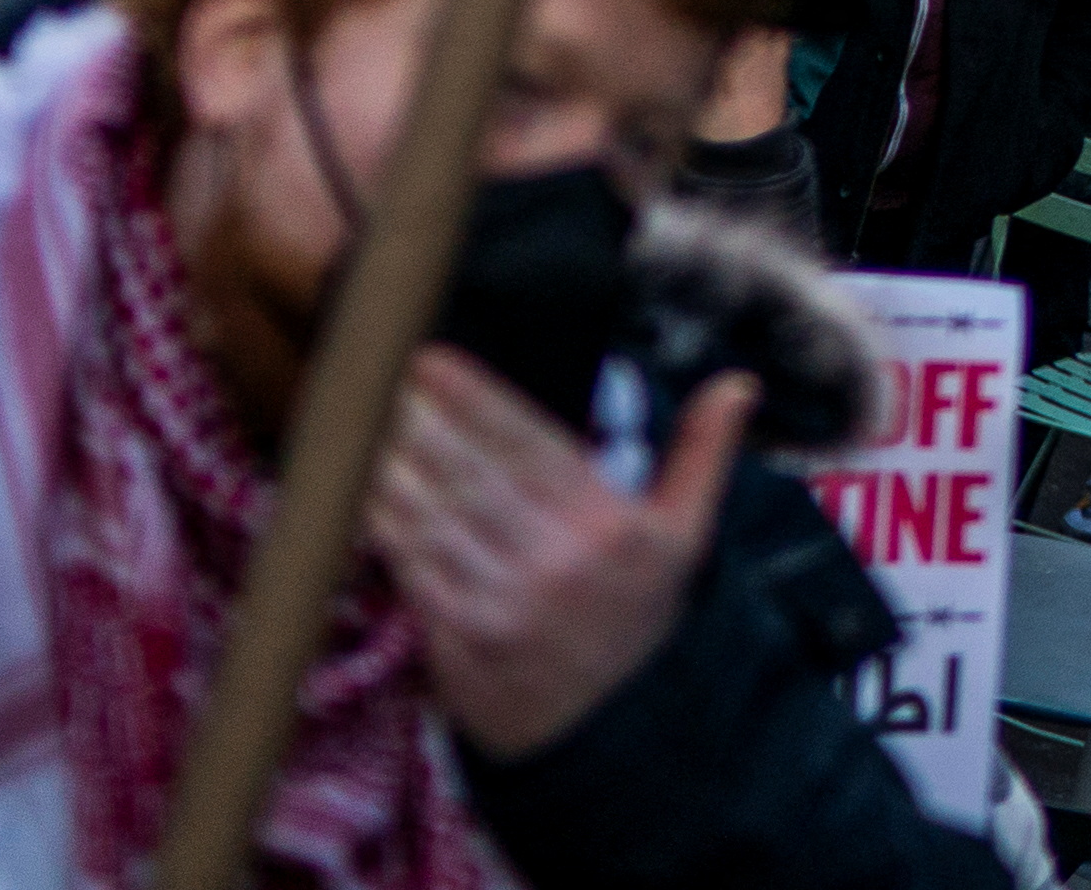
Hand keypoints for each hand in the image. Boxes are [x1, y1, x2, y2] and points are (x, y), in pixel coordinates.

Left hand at [373, 354, 749, 759]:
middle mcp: (556, 561)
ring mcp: (503, 604)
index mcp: (610, 526)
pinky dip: (380, 527)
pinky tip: (355, 490)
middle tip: (374, 375)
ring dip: (386, 467)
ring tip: (352, 422)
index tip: (432, 361)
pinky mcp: (460, 639)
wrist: (606, 729)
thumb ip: (704, 455)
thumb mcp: (686, 538)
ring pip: (431, 521)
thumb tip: (737, 385)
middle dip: (417, 422)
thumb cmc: (638, 616)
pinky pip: (411, 570)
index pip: (531, 446)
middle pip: (471, 476)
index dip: (477, 401)